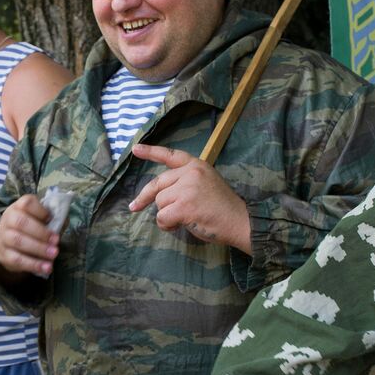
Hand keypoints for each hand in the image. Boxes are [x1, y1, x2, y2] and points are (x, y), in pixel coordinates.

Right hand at [0, 194, 58, 278]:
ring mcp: (3, 237)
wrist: (12, 248)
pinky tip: (46, 267)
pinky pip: (17, 259)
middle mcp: (8, 219)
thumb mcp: (42, 221)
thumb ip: (54, 219)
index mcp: (19, 207)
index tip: (50, 218)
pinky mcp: (4, 254)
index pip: (26, 203)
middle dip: (41, 232)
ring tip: (54, 254)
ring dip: (38, 248)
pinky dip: (33, 264)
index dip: (40, 210)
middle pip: (21, 222)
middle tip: (56, 241)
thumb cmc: (32, 230)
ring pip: (18, 241)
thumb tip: (63, 220)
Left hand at [129, 144, 251, 253]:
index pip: (170, 155)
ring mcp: (187, 189)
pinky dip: (167, 225)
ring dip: (166, 215)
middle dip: (144, 197)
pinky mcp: (184, 206)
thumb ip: (186, 182)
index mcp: (197, 165)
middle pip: (158, 184)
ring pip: (160, 202)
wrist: (240, 221)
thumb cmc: (223, 208)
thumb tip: (159, 195)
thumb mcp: (206, 184)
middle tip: (134, 207)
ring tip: (183, 219)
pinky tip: (179, 226)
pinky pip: (162, 217)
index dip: (151, 152)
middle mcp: (191, 173)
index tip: (135, 149)